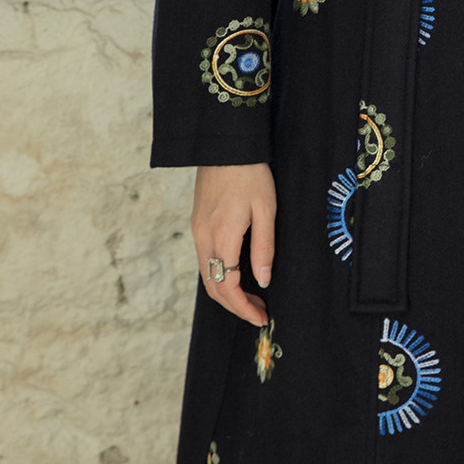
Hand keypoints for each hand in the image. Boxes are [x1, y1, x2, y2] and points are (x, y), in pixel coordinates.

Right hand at [191, 162, 276, 324]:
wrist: (225, 146)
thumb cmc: (250, 174)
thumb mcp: (266, 210)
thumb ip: (264, 248)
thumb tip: (263, 281)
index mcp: (222, 237)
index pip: (228, 287)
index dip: (244, 308)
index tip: (261, 317)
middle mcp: (204, 238)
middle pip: (213, 287)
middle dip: (235, 306)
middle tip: (259, 312)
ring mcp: (197, 231)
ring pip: (206, 275)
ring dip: (227, 292)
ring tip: (253, 296)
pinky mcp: (197, 224)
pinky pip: (204, 259)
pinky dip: (219, 275)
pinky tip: (237, 273)